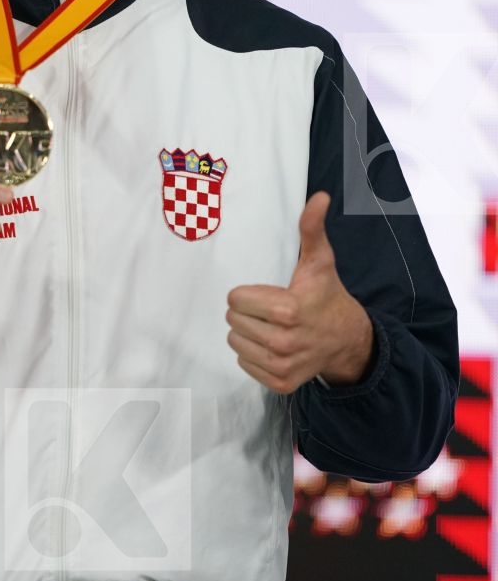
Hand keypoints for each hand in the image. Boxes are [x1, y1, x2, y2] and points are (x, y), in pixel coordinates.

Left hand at [225, 192, 373, 392]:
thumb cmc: (326, 295)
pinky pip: (244, 362)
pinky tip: (273, 345)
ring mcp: (282, 366)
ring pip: (235, 341)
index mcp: (287, 310)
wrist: (346, 339)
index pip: (235, 299)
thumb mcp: (319, 260)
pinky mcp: (281, 383)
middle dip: (247, 311)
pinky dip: (253, 353)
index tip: (270, 293)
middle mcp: (283, 342)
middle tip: (270, 309)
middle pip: (233, 320)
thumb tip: (320, 196)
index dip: (248, 293)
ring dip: (247, 332)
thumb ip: (312, 229)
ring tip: (271, 326)